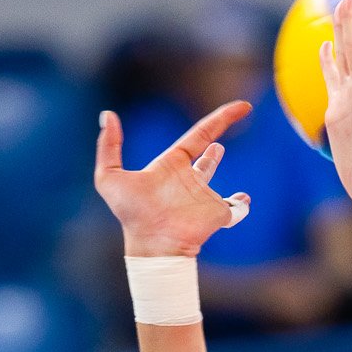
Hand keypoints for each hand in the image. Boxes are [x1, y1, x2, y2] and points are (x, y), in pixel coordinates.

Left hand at [94, 103, 253, 257]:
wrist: (152, 244)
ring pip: (215, 183)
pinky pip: (235, 210)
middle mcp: (189, 180)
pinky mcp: (217, 215)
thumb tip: (108, 115)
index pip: (199, 135)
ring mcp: (204, 198)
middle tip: (217, 144)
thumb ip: (108, 146)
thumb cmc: (131, 214)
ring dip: (216, 170)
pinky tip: (243, 200)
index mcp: (171, 165)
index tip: (242, 107)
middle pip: (205, 159)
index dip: (221, 120)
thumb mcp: (110, 176)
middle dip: (213, 148)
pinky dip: (241, 205)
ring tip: (219, 158)